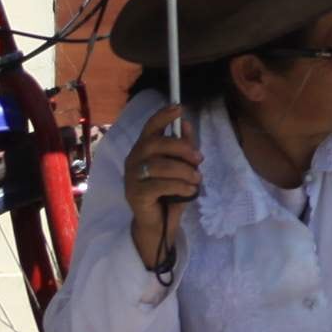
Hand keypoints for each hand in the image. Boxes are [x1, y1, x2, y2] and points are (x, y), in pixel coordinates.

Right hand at [120, 105, 199, 274]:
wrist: (158, 224)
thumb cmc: (170, 192)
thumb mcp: (181, 168)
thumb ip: (183, 147)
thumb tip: (186, 124)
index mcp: (144, 150)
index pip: (150, 127)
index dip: (162, 116)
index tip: (179, 107)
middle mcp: (134, 159)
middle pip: (155, 143)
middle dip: (181, 148)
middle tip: (199, 159)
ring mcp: (132, 177)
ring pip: (159, 165)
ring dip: (184, 171)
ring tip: (197, 179)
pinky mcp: (135, 194)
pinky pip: (159, 184)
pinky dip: (180, 186)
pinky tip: (189, 191)